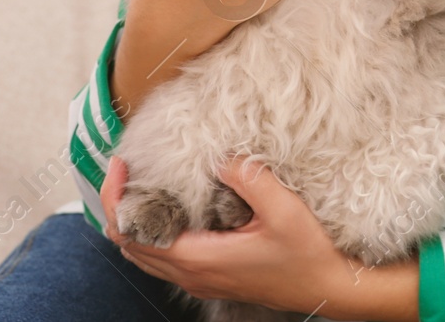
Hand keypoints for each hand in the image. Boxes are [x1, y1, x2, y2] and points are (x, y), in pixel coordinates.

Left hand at [100, 154, 371, 312]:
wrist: (328, 287)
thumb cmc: (307, 254)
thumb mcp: (283, 210)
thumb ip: (249, 179)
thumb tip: (220, 157)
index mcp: (199, 258)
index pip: (132, 233)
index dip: (116, 198)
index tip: (120, 165)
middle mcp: (192, 275)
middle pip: (129, 246)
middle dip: (118, 207)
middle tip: (124, 169)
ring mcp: (200, 281)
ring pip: (144, 256)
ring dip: (132, 223)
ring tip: (139, 185)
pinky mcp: (212, 280)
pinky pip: (164, 261)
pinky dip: (151, 236)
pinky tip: (168, 211)